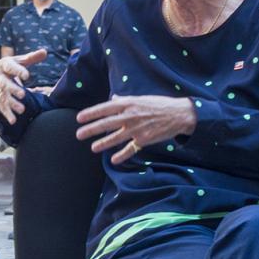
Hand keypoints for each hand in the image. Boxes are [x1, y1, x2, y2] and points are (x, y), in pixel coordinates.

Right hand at [0, 49, 46, 123]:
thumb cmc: (9, 66)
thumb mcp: (19, 60)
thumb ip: (31, 57)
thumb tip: (45, 52)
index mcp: (3, 65)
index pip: (10, 67)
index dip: (17, 71)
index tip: (27, 76)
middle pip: (3, 83)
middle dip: (12, 89)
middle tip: (23, 95)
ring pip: (1, 96)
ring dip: (11, 103)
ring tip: (22, 110)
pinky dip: (6, 113)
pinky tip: (13, 120)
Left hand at [75, 95, 198, 163]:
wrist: (179, 114)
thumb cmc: (158, 105)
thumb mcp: (140, 99)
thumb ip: (124, 100)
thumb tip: (112, 99)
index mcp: (128, 104)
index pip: (105, 108)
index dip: (91, 113)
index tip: (79, 118)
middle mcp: (130, 116)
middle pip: (106, 124)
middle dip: (91, 129)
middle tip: (78, 135)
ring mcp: (136, 129)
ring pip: (115, 137)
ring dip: (103, 143)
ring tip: (93, 148)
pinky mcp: (144, 139)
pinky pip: (130, 149)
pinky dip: (122, 155)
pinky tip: (113, 160)